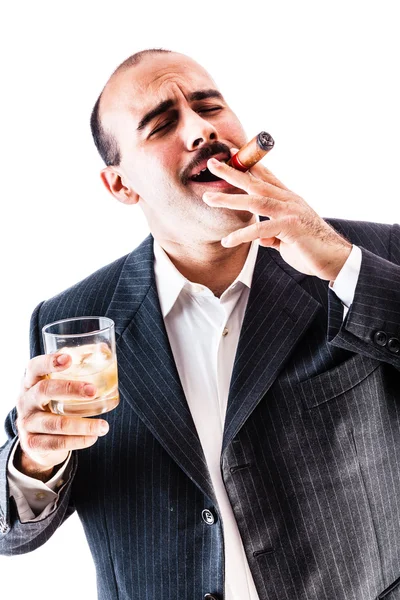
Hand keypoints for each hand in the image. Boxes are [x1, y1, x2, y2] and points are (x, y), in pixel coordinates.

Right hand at [16, 353, 108, 479]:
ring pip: (55, 423)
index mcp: (31, 382)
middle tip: (94, 391)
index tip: (68, 359)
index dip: (49, 362)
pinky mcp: (32, 443)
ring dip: (83, 425)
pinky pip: (57, 443)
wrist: (36, 441)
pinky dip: (78, 441)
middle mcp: (25, 400)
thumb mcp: (56, 388)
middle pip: (44, 390)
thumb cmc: (52, 405)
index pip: (34, 367)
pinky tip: (93, 438)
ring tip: (104, 426)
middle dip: (71, 389)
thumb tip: (103, 348)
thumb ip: (75, 370)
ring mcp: (27, 423)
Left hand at [203, 157, 351, 281]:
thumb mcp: (288, 238)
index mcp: (289, 199)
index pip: (266, 177)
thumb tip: (261, 238)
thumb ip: (273, 234)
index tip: (230, 154)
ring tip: (208, 198)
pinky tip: (227, 240)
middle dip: (233, 172)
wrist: (335, 259)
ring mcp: (290, 212)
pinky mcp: (291, 227)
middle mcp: (289, 201)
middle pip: (256, 182)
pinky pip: (260, 229)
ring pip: (255, 200)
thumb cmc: (311, 249)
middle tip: (212, 164)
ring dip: (230, 199)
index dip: (248, 165)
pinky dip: (242, 235)